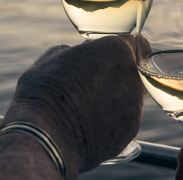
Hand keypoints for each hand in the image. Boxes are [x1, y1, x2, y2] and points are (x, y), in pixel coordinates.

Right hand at [2, 35, 145, 175]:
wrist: (43, 138)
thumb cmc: (44, 91)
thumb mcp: (54, 56)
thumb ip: (79, 51)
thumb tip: (82, 56)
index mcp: (117, 51)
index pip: (139, 44)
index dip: (127, 49)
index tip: (114, 55)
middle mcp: (132, 77)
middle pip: (136, 71)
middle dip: (120, 73)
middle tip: (96, 79)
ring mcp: (134, 108)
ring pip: (132, 96)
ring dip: (116, 96)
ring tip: (87, 104)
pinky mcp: (129, 133)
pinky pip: (124, 120)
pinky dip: (112, 119)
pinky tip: (88, 122)